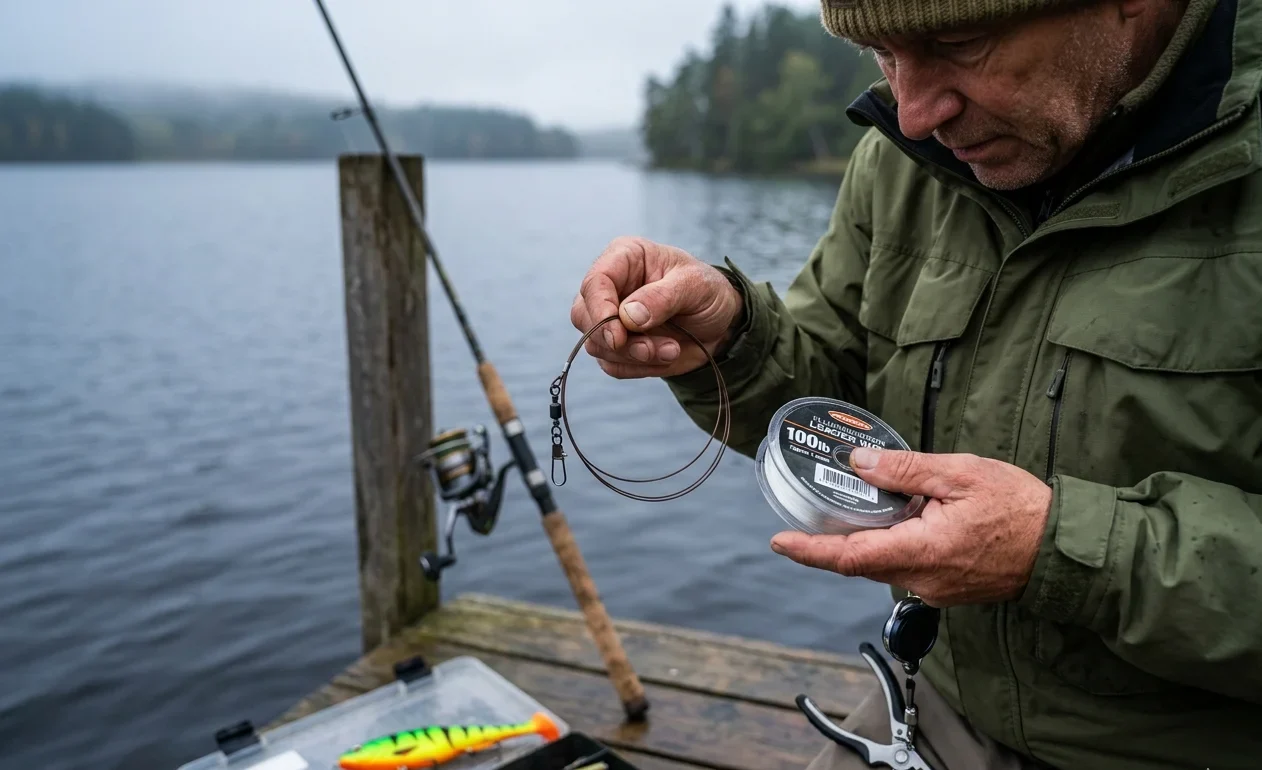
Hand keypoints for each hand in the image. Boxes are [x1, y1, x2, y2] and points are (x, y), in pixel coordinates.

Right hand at [570, 236, 743, 378]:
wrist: (721, 322)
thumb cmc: (707, 291)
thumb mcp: (695, 286)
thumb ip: (663, 297)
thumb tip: (628, 316)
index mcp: (624, 258)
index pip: (594, 282)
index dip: (599, 310)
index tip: (617, 336)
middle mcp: (610, 287)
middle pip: (584, 316)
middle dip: (617, 340)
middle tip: (652, 349)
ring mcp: (610, 318)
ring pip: (597, 345)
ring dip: (634, 356)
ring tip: (672, 349)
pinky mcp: (618, 346)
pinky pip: (613, 365)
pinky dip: (639, 368)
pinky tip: (666, 356)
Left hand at [769, 447, 1051, 606]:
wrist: (1065, 548)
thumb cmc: (1020, 508)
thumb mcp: (960, 473)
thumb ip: (906, 469)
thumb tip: (859, 462)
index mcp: (922, 551)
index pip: (850, 557)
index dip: (810, 550)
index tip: (779, 542)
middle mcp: (922, 579)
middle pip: (860, 563)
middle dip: (829, 540)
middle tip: (805, 514)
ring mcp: (935, 589)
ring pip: (882, 566)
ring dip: (863, 540)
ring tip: (851, 508)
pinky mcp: (947, 588)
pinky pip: (905, 568)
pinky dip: (890, 546)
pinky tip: (894, 520)